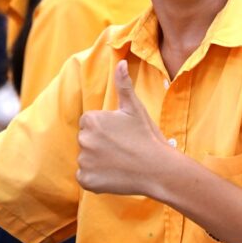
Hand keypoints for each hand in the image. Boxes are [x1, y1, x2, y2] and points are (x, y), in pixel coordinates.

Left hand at [76, 60, 173, 196]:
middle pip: (86, 141)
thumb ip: (123, 85)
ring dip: (98, 162)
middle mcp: (83, 140)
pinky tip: (114, 175)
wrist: (158, 169)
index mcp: (91, 120)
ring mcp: (84, 161)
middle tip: (122, 149)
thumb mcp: (135, 108)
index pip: (89, 124)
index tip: (121, 135)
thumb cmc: (147, 136)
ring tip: (120, 162)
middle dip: (99, 144)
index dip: (106, 130)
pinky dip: (96, 178)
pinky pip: (85, 177)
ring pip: (86, 159)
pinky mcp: (86, 180)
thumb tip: (120, 62)